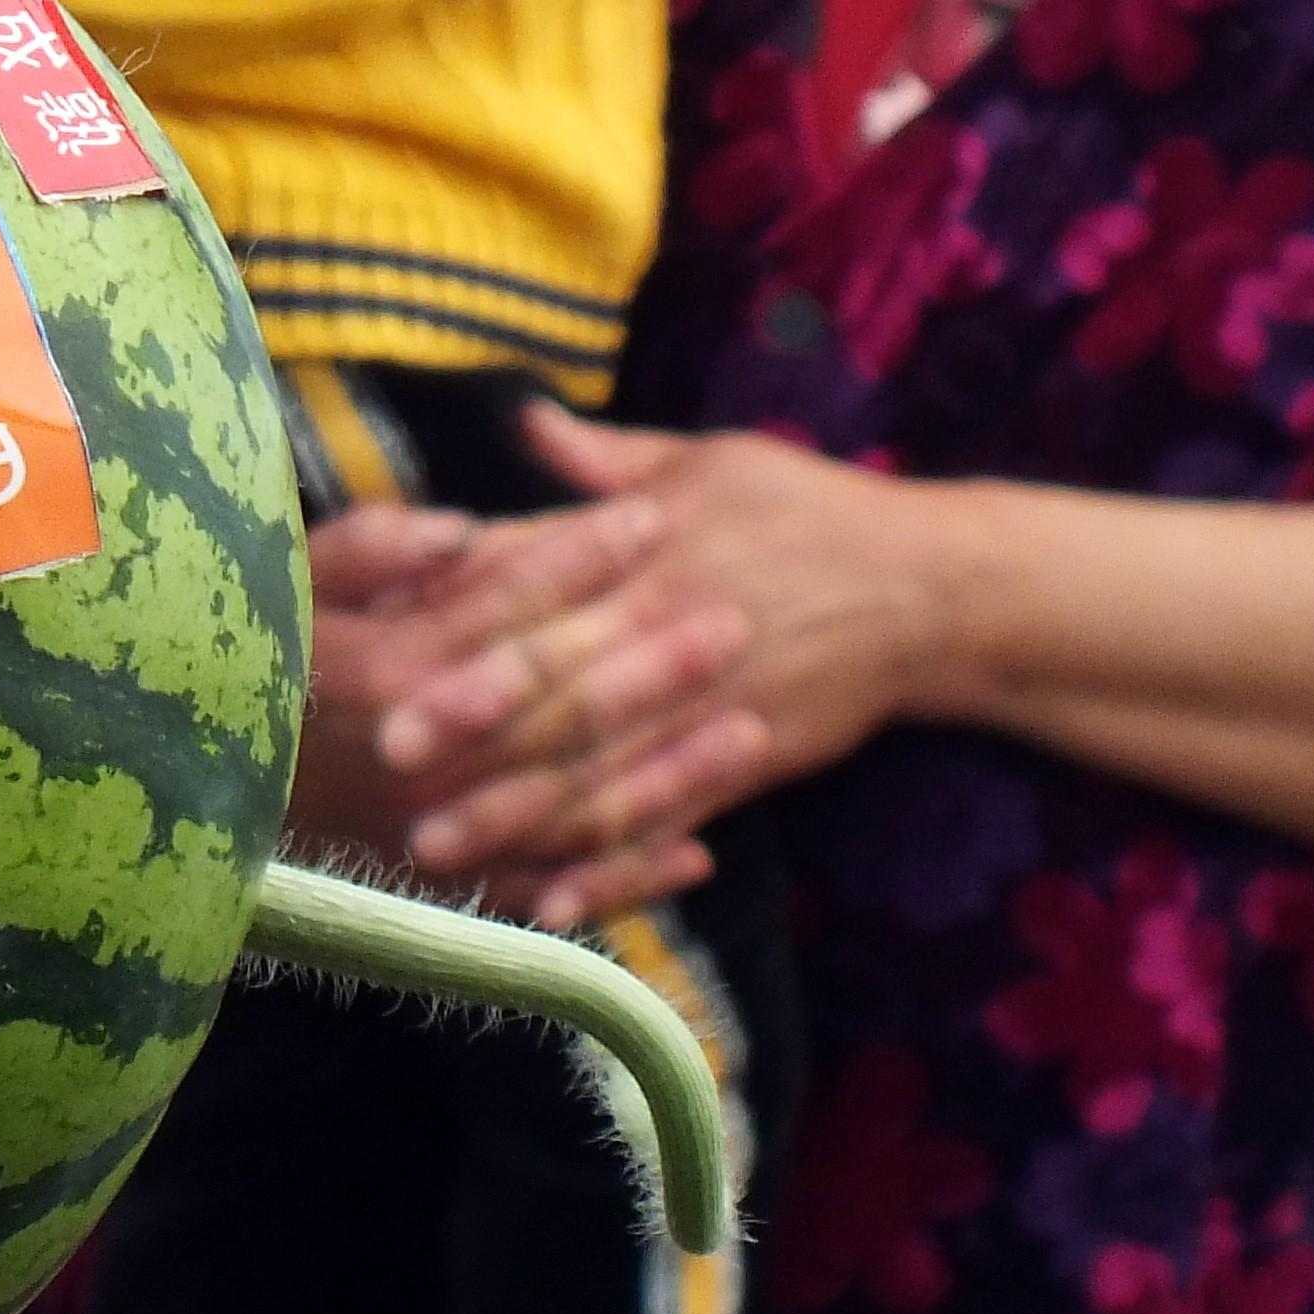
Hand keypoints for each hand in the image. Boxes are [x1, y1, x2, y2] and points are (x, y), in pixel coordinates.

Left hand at [376, 414, 950, 928]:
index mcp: (646, 543)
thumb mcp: (708, 462)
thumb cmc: (807, 509)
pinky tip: (550, 897)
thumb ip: (605, 460)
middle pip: (558, 672)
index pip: (538, 572)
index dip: (460, 601)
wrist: (930, 588)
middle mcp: (666, 622)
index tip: (389, 626)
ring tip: (435, 844)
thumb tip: (523, 417)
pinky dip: (609, 861)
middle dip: (471, 714)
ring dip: (516, 808)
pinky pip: (665, 818)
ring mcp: (706, 701)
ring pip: (600, 762)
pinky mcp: (746, 761)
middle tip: (384, 750)